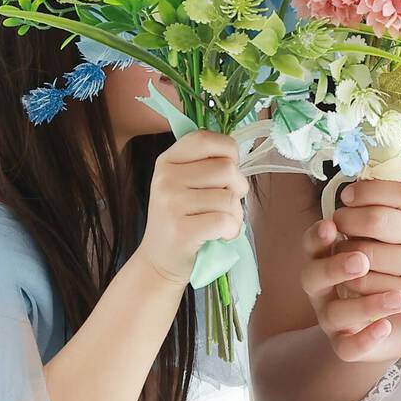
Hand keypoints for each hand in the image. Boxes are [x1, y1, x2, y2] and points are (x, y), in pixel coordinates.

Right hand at [136, 131, 247, 289]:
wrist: (159, 262)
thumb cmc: (182, 219)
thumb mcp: (183, 184)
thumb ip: (205, 164)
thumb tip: (240, 151)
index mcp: (168, 160)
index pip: (206, 138)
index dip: (228, 151)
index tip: (227, 170)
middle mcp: (166, 178)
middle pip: (227, 168)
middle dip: (238, 187)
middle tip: (225, 204)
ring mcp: (171, 204)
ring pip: (230, 197)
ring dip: (236, 214)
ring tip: (221, 223)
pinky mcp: (182, 230)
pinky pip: (225, 220)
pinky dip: (232, 230)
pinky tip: (220, 236)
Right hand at [301, 216, 400, 362]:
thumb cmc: (393, 263)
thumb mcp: (386, 236)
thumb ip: (376, 214)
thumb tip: (371, 183)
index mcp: (325, 255)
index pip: (311, 243)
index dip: (317, 236)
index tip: (332, 225)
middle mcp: (322, 287)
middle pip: (312, 276)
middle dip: (335, 267)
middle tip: (361, 259)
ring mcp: (331, 317)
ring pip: (334, 314)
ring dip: (364, 304)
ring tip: (397, 296)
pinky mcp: (347, 344)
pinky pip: (349, 347)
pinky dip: (367, 338)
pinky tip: (388, 327)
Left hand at [331, 179, 400, 335]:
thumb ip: (391, 198)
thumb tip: (352, 190)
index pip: (397, 191)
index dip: (364, 191)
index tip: (347, 196)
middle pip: (376, 221)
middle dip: (347, 219)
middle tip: (338, 222)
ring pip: (366, 253)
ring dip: (344, 248)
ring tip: (344, 246)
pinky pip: (367, 283)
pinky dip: (351, 275)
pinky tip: (353, 270)